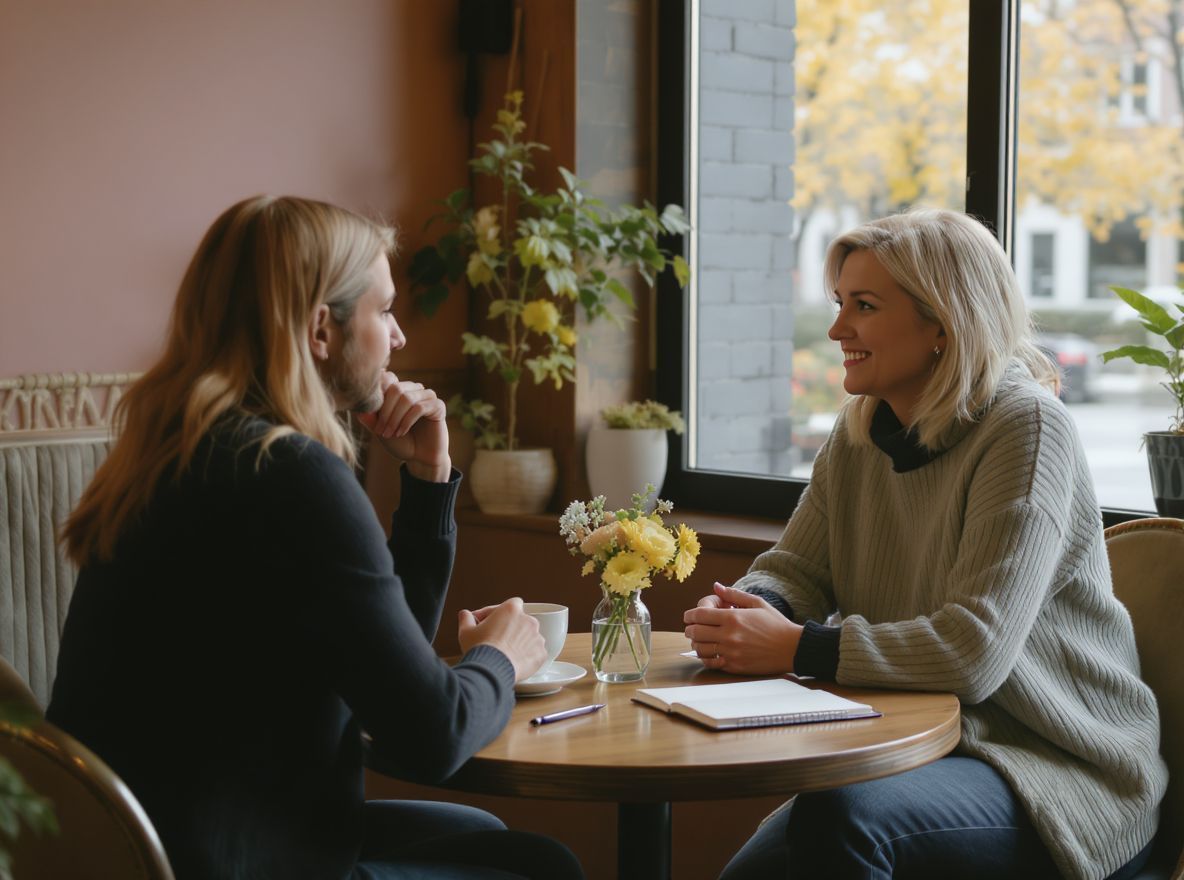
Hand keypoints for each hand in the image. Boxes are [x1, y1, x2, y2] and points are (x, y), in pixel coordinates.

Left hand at [356, 372, 450, 480]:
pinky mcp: (438, 406)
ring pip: (407, 398)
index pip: (387, 378)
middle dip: (385, 411)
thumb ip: (371, 419)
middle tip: (380, 430)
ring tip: (390, 433)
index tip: (370, 413)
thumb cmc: (400, 442)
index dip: (378, 393)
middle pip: (395, 388)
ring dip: (395, 418)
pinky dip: (407, 421)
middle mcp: (413, 389)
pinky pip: (419, 408)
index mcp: (399, 390)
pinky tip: (402, 432)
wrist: (419, 459)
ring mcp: (427, 396)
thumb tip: (360, 409)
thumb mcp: (380, 430)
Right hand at [457, 597, 547, 682]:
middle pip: (521, 621)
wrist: (492, 670)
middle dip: (511, 628)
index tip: (490, 622)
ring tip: (506, 653)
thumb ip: (466, 619)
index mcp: (511, 610)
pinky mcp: (541, 653)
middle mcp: (528, 620)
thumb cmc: (480, 648)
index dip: (500, 613)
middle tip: (497, 639)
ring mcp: (537, 637)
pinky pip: (535, 652)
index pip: (511, 604)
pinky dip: (528, 656)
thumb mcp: (466, 631)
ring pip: (529, 637)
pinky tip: (516, 661)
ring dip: (520, 642)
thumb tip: (464, 614)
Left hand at [683, 582, 802, 674]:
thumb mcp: (757, 603)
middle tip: (692, 628)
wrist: (792, 648)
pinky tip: (709, 653)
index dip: (689, 615)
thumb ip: (734, 594)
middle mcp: (729, 635)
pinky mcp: (735, 666)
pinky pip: (711, 663)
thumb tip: (716, 586)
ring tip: (700, 640)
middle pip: (696, 632)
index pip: (699, 615)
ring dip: (696, 644)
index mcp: (733, 617)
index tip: (688, 616)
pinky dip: (705, 658)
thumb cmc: (776, 624)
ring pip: (700, 649)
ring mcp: (731, 652)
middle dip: (690, 629)